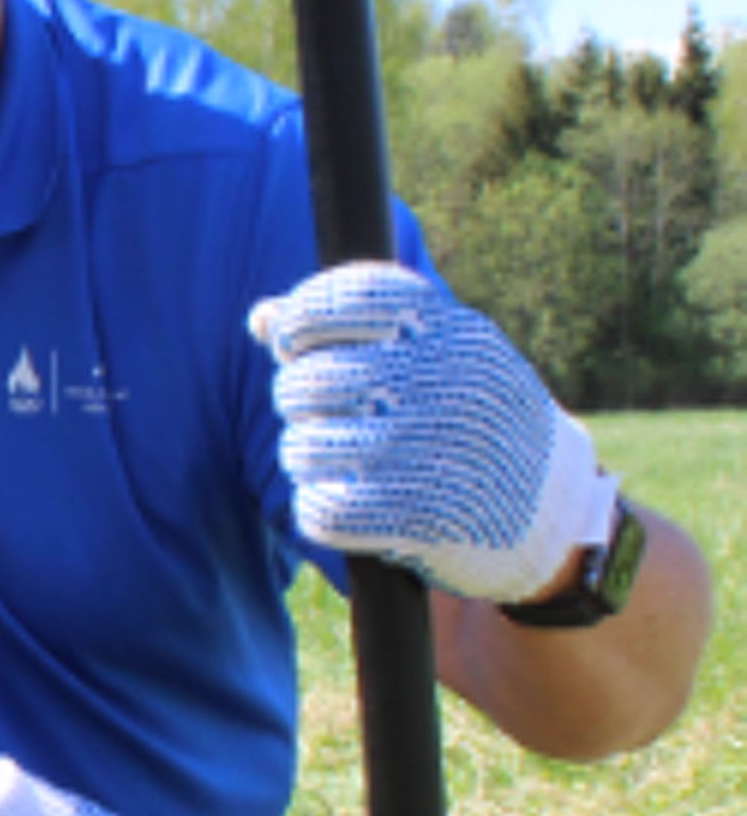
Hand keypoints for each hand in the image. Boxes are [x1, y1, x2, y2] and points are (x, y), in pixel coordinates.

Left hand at [249, 261, 608, 601]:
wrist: (552, 507)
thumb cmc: (471, 416)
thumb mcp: (435, 353)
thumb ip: (350, 328)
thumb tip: (263, 317)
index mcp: (448, 331)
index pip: (343, 297)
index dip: (301, 322)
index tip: (298, 344)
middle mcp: (438, 384)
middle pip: (307, 382)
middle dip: (299, 402)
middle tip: (330, 415)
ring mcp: (427, 451)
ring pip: (304, 448)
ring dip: (309, 460)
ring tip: (345, 460)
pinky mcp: (417, 517)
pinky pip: (321, 509)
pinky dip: (322, 510)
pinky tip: (352, 502)